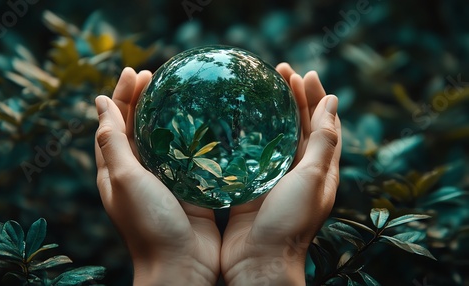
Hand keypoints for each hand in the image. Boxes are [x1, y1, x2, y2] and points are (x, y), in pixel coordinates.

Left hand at [94, 68, 220, 285]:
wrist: (182, 264)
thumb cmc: (148, 223)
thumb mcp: (123, 178)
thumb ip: (112, 141)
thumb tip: (99, 103)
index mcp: (115, 169)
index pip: (114, 122)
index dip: (121, 96)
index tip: (135, 71)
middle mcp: (137, 171)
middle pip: (136, 126)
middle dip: (142, 98)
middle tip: (156, 74)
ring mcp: (164, 178)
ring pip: (162, 138)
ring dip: (167, 113)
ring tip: (178, 90)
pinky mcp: (188, 186)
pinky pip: (188, 155)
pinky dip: (191, 135)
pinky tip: (204, 122)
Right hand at [220, 63, 341, 285]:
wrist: (259, 260)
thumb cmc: (290, 221)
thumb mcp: (314, 177)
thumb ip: (323, 140)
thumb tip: (332, 101)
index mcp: (320, 167)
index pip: (322, 123)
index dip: (314, 96)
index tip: (303, 73)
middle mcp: (299, 170)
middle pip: (299, 125)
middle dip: (292, 97)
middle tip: (279, 71)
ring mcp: (274, 176)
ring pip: (275, 135)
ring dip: (271, 111)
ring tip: (259, 88)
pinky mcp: (252, 184)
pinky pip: (251, 152)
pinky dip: (248, 133)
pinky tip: (236, 121)